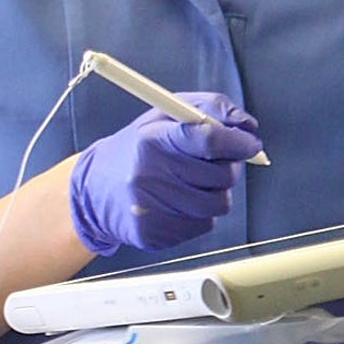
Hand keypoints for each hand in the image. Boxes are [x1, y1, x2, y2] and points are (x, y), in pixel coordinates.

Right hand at [67, 94, 262, 255]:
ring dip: (215, 193)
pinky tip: (177, 202)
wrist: (94, 190)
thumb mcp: (165, 115)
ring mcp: (151, 208)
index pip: (208, 139)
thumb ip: (209, 109)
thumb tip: (247, 125)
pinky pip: (204, 226)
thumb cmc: (137, 148)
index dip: (238, 142)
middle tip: (211, 163)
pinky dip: (200, 213)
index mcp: (152, 139)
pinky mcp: (154, 234)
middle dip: (226, 168)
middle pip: (221, 176)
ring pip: (218, 204)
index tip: (250, 143)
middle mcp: (149, 175)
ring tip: (191, 182)